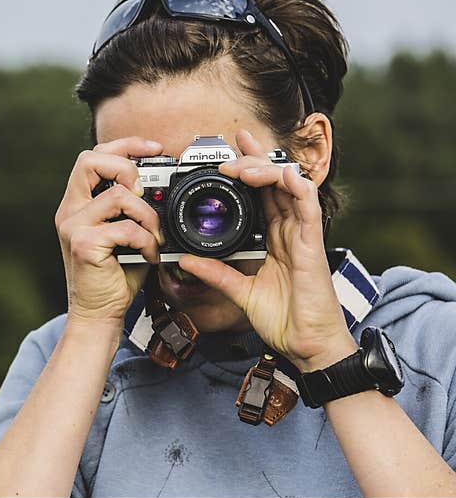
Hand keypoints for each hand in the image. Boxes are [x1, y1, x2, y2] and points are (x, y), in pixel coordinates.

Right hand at [55, 137, 163, 327]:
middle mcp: (70, 210)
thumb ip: (134, 208)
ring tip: (153, 237)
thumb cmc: (115, 275)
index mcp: (78, 203)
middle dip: (127, 168)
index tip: (155, 149)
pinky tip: (148, 255)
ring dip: (147, 216)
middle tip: (145, 194)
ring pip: (118, 196)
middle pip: (91, 160)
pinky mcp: (83, 243)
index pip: (94, 156)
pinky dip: (146, 241)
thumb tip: (163, 186)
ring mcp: (73, 226)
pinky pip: (125, 227)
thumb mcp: (127, 233)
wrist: (99, 314)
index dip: (125, 145)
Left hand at [178, 130, 356, 371]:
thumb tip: (185, 260)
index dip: (247, 169)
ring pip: (290, 186)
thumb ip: (215, 273)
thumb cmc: (284, 320)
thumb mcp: (239, 291)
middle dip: (253, 159)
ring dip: (266, 169)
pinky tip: (279, 176)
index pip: (261, 193)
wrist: (306, 347)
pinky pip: (309, 207)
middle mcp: (289, 231)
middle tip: (228, 151)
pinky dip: (296, 187)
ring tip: (241, 165)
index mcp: (274, 238)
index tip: (225, 153)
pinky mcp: (313, 245)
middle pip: (274, 182)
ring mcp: (302, 235)